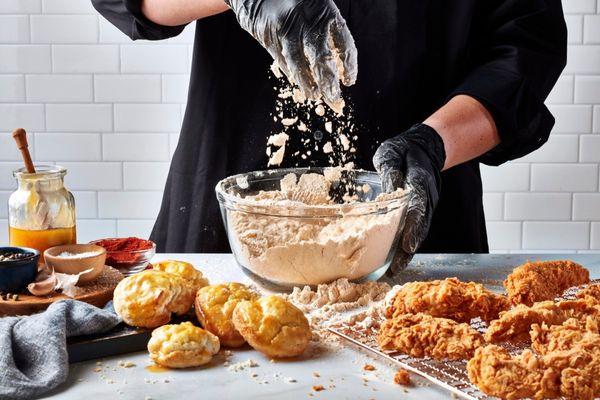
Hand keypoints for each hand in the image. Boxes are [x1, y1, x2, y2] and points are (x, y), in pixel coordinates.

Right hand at [224, 0, 357, 111]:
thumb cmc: (297, 2)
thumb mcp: (317, 8)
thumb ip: (327, 31)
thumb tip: (338, 66)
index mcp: (325, 11)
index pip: (344, 41)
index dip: (349, 63)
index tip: (350, 80)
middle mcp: (305, 20)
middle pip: (321, 57)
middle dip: (328, 81)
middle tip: (334, 97)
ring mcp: (284, 28)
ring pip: (298, 62)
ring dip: (307, 82)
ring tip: (314, 95)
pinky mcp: (266, 35)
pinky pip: (280, 60)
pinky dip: (291, 72)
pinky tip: (298, 81)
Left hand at [373, 124, 445, 272]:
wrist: (424, 147)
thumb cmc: (403, 150)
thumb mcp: (391, 154)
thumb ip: (390, 171)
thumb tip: (387, 191)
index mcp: (420, 181)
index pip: (418, 207)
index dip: (413, 227)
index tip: (407, 245)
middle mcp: (428, 197)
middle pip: (420, 226)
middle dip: (408, 249)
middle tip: (396, 267)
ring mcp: (427, 205)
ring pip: (419, 231)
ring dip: (407, 251)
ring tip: (393, 269)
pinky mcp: (422, 210)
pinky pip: (416, 229)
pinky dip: (407, 244)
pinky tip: (395, 258)